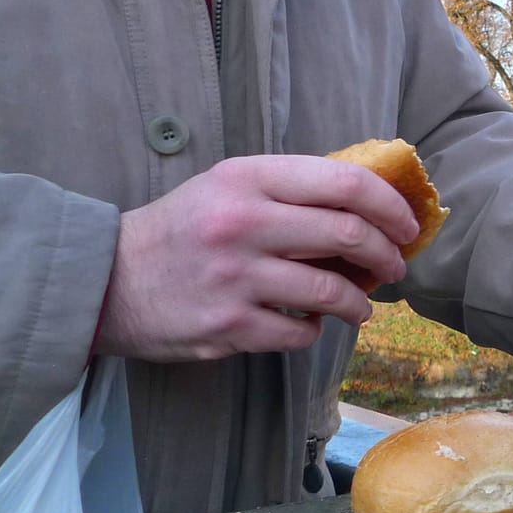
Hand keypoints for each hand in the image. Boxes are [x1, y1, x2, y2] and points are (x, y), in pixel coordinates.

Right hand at [97, 155, 421, 361]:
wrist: (106, 280)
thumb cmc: (182, 228)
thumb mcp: (228, 186)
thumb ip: (289, 189)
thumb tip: (368, 204)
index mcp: (248, 178)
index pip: (345, 183)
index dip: (390, 205)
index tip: (407, 224)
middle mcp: (243, 223)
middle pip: (349, 235)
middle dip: (388, 255)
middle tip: (395, 266)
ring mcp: (235, 278)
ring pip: (332, 292)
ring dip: (360, 303)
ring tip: (362, 306)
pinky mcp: (227, 326)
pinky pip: (299, 333)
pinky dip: (314, 331)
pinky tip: (308, 324)